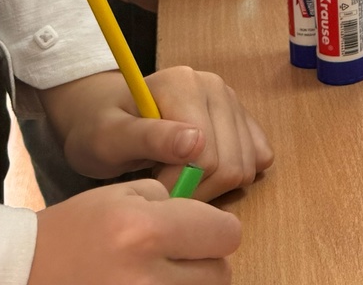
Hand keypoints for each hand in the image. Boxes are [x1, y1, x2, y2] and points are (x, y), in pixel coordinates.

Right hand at [30, 179, 239, 284]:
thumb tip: (206, 216)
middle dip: (206, 261)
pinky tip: (149, 283)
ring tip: (160, 271)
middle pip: (220, 273)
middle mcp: (145, 276)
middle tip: (178, 254)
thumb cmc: (73, 230)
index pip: (227, 233)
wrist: (26, 273)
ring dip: (190, 283)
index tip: (202, 229)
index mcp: (146, 231)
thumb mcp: (121, 196)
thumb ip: (173, 200)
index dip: (217, 229)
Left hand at [40, 67, 272, 201]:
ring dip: (213, 186)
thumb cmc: (98, 128)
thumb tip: (197, 143)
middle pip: (231, 163)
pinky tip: (202, 172)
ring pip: (246, 166)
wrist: (103, 113)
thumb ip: (149, 138)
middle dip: (197, 188)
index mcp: (185, 84)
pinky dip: (233, 176)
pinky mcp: (242, 118)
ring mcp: (233, 101)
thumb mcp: (108, 138)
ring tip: (177, 178)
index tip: (150, 187)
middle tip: (163, 187)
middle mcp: (216, 87)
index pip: (206, 155)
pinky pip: (258, 157)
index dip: (178, 183)